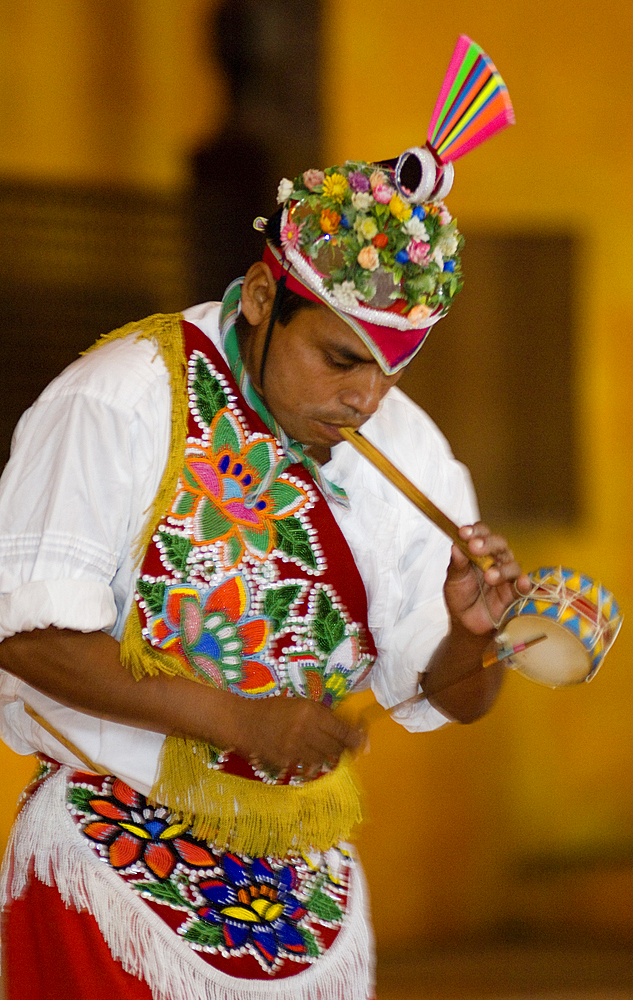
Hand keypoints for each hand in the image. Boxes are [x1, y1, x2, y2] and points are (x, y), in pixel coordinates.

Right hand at [228, 695, 365, 777]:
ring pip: (322, 758)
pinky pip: (307, 765)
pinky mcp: (286, 760)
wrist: (245, 722)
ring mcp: (295, 747)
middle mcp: (306, 730)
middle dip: (341, 748)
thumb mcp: (299, 704)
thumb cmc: (273, 708)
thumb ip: (321, 715)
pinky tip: (305, 753)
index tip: (364, 744)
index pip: (342, 730)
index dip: (356, 739)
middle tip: (341, 746)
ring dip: (326, 755)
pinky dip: (310, 760)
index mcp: (311, 711)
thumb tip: (345, 728)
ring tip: (320, 747)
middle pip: (335, 747)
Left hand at [444, 522, 531, 635]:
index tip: (463, 533)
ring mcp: (507, 576)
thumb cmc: (460, 596)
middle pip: (499, 544)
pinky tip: (522, 582)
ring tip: (489, 577)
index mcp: (480, 552)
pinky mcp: (514, 593)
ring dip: (501, 568)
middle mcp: (496, 559)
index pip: (481, 534)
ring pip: (512, 564)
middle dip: (488, 543)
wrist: (465, 622)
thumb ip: (457, 564)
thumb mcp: (454, 580)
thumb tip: (455, 545)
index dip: (474, 531)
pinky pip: (523, 586)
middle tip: (475, 547)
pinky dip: (524, 583)